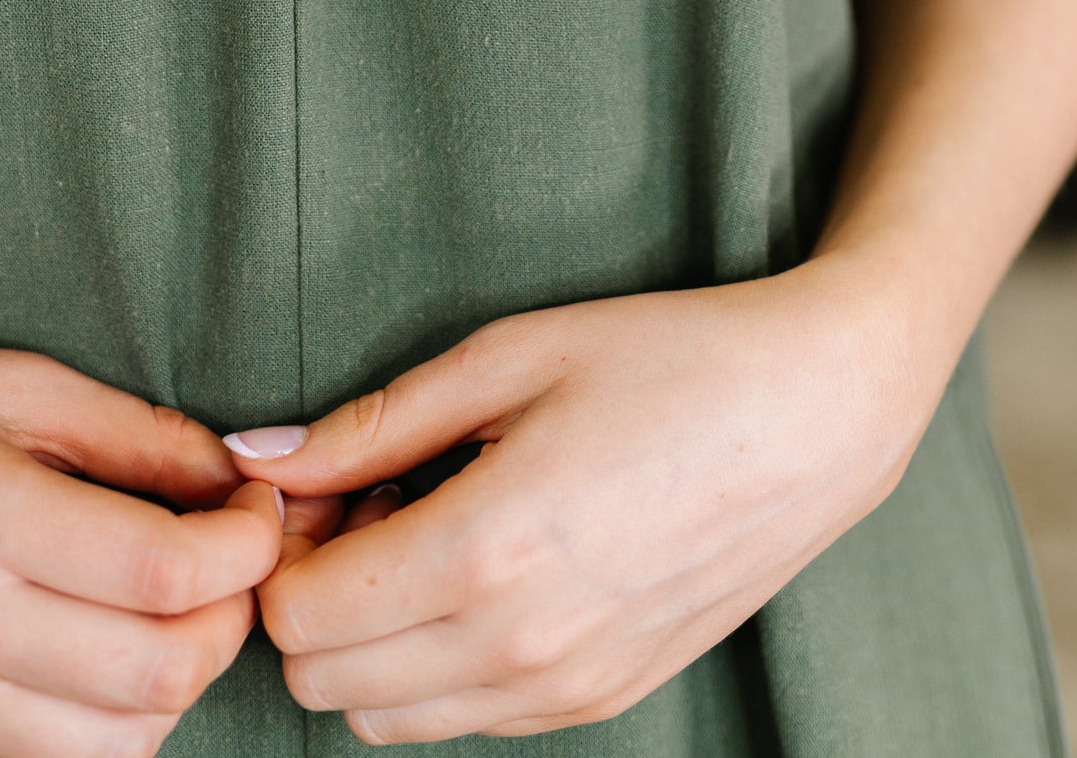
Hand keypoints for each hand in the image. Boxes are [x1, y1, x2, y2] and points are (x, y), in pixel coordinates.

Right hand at [0, 301, 282, 757]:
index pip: (169, 574)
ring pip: (111, 750)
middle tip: (226, 565)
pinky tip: (88, 665)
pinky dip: (89, 739)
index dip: (248, 546)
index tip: (255, 511)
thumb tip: (238, 481)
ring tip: (163, 615)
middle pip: (158, 675)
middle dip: (228, 621)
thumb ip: (135, 434)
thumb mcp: (13, 382)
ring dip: (170, 688)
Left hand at [227, 259, 938, 743]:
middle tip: (364, 502)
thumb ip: (374, 423)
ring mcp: (566, 689)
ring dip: (373, 641)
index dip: (282, 550)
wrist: (816, 415)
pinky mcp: (603, 698)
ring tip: (425, 530)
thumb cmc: (666, 359)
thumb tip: (260, 458)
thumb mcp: (509, 356)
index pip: (298, 619)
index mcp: (484, 553)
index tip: (316, 483)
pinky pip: (468, 720)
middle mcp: (519, 648)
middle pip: (327, 685)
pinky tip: (484, 563)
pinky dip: (439, 662)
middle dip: (316, 599)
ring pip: (388, 722)